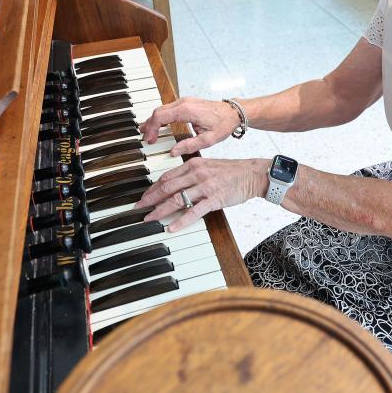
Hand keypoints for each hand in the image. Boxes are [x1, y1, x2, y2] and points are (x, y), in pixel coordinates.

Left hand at [135, 157, 267, 232]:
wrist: (252, 174)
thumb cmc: (231, 171)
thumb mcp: (208, 165)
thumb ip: (191, 172)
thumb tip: (175, 182)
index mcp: (193, 164)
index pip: (167, 177)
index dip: (153, 188)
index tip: (144, 196)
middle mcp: (197, 174)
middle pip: (167, 187)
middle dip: (150, 199)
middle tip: (139, 208)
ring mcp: (205, 186)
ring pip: (177, 199)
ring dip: (160, 210)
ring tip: (150, 218)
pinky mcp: (214, 199)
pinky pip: (194, 211)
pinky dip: (181, 220)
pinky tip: (172, 227)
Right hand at [138, 97, 241, 155]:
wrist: (234, 112)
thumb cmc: (223, 123)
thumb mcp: (208, 140)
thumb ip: (189, 146)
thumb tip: (173, 152)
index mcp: (186, 110)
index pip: (160, 116)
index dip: (151, 128)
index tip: (149, 139)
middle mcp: (184, 103)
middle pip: (158, 111)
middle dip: (150, 125)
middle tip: (147, 139)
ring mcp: (185, 101)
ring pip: (162, 109)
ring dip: (155, 121)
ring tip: (150, 134)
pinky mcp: (187, 103)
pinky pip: (169, 109)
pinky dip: (162, 117)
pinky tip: (160, 127)